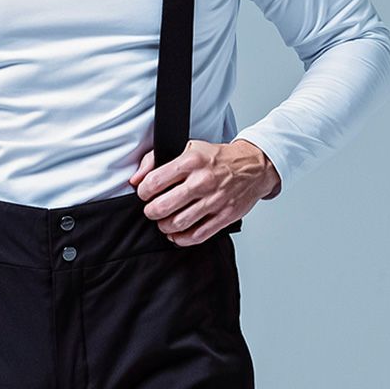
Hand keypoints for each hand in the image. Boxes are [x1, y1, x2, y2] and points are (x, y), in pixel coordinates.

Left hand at [129, 139, 279, 242]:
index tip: (145, 194)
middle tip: (152, 210)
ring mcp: (215, 200)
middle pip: (163, 206)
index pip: (154, 182)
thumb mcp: (189, 149)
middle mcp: (202, 181)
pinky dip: (182, 239)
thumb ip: (156, 160)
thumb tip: (135, 180)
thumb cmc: (218, 159)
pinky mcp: (224, 216)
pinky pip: (197, 235)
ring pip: (178, 223)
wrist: (253, 166)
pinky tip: (177, 234)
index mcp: (191, 162)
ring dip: (165, 226)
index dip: (144, 192)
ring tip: (164, 222)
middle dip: (151, 212)